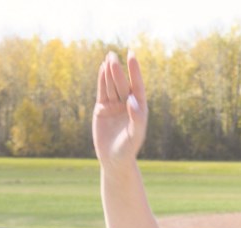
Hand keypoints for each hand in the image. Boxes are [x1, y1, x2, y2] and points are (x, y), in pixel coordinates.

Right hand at [92, 51, 147, 165]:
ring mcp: (114, 106)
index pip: (137, 86)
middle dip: (118, 70)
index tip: (132, 56)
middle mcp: (127, 105)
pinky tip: (101, 68)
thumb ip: (136, 117)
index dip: (134, 71)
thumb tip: (132, 99)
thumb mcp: (134, 134)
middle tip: (112, 55)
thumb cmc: (128, 149)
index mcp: (138, 109)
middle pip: (122, 84)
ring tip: (108, 57)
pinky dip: (101, 80)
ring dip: (109, 72)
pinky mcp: (102, 109)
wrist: (114, 160)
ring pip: (111, 86)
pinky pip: (102, 92)